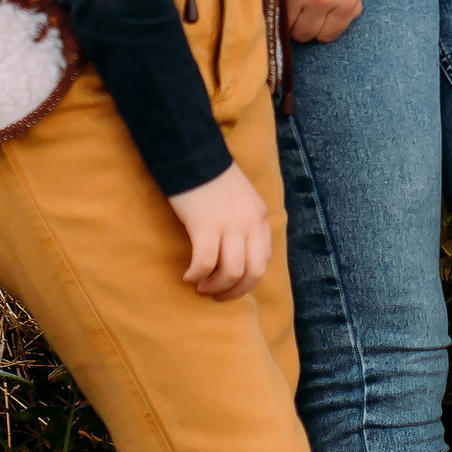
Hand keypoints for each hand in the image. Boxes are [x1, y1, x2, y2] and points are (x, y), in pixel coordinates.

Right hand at [169, 161, 272, 300]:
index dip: (248, 279)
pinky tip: (188, 276)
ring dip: (215, 287)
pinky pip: (206, 262)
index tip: (231, 285)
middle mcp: (250, 222)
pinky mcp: (206, 225)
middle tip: (217, 296)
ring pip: (231, 272)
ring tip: (200, 286)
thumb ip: (245, 223)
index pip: (264, 260)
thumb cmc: (211, 178)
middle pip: (253, 272)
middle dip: (235, 292)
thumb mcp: (240, 199)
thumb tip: (238, 253)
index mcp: (259, 216)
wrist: (192, 155)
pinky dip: (197, 275)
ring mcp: (230, 224)